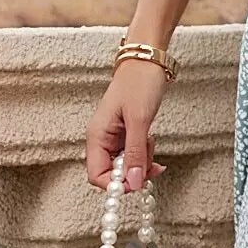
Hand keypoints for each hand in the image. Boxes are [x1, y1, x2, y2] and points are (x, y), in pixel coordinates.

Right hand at [85, 60, 169, 192]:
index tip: (137, 181)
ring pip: (125, 166)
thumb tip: (134, 183)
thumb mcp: (139, 120)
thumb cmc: (139, 83)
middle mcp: (102, 139)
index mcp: (96, 136)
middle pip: (112, 174)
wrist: (147, 62)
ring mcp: (114, 138)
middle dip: (133, 172)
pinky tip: (150, 139)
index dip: (116, 185)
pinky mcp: (126, 134)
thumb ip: (135, 153)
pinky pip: (133, 154)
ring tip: (150, 139)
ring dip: (141, 160)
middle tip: (151, 162)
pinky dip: (144, 152)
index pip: (97, 176)